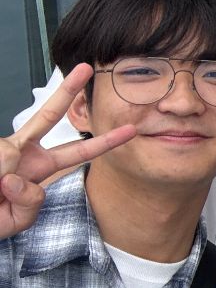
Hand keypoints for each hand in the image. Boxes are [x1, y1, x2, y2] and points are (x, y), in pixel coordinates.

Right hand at [1, 66, 135, 239]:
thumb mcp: (17, 220)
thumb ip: (29, 202)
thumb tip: (17, 176)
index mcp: (39, 169)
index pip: (77, 152)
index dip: (104, 142)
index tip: (130, 129)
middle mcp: (22, 152)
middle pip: (48, 116)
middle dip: (66, 90)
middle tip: (86, 67)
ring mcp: (2, 148)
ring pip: (11, 155)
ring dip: (2, 183)